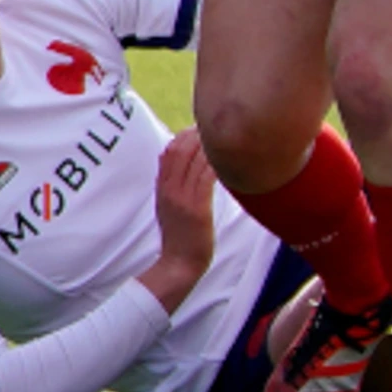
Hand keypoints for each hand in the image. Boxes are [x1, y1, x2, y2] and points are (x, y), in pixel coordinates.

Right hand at [143, 128, 216, 306]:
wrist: (179, 263)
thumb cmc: (180, 237)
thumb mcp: (168, 208)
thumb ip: (173, 187)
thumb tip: (182, 168)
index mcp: (161, 189)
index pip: (168, 153)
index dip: (183, 136)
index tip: (198, 128)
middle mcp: (169, 190)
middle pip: (179, 151)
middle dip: (197, 136)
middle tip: (215, 128)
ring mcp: (182, 199)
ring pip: (194, 161)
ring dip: (210, 147)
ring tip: (225, 138)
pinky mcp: (198, 209)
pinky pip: (207, 178)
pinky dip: (218, 164)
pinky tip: (230, 159)